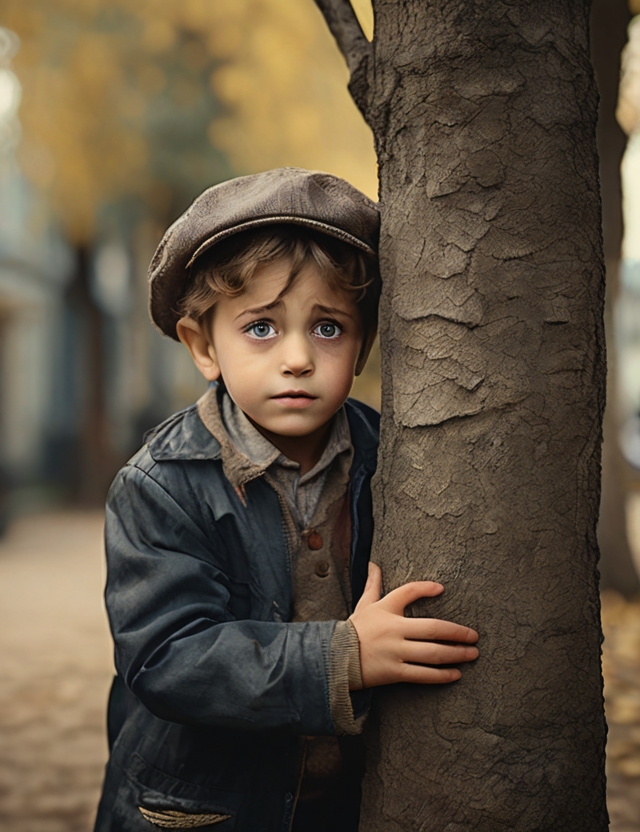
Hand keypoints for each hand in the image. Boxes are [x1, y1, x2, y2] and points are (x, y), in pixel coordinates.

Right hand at [349, 562, 478, 688]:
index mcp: (386, 609)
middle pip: (433, 629)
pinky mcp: (394, 672)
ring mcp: (395, 652)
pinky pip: (422, 674)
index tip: (441, 589)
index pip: (408, 592)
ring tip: (472, 654)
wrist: (335, 658)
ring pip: (432, 653)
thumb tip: (374, 564)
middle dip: (457, 633)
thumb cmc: (354, 629)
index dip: (425, 589)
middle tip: (474, 636)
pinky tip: (456, 674)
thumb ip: (373, 584)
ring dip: (455, 654)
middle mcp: (393, 629)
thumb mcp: (364, 604)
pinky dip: (441, 675)